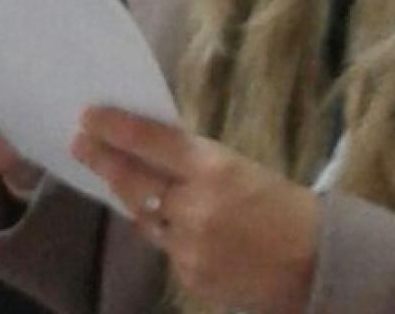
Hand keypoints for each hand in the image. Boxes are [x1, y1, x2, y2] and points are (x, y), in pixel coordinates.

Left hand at [72, 107, 318, 313]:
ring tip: (118, 178)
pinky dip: (167, 233)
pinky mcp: (188, 277)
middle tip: (80, 144)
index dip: (116, 129)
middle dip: (103, 161)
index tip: (88, 118)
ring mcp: (189, 247)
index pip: (152, 143)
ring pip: (143, 218)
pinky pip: (165, 248)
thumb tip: (147, 149)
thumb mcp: (237, 167)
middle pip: (133, 182)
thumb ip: (192, 162)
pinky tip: (178, 225)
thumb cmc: (280, 204)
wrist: (315, 263)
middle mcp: (195, 208)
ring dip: (132, 198)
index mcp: (213, 170)